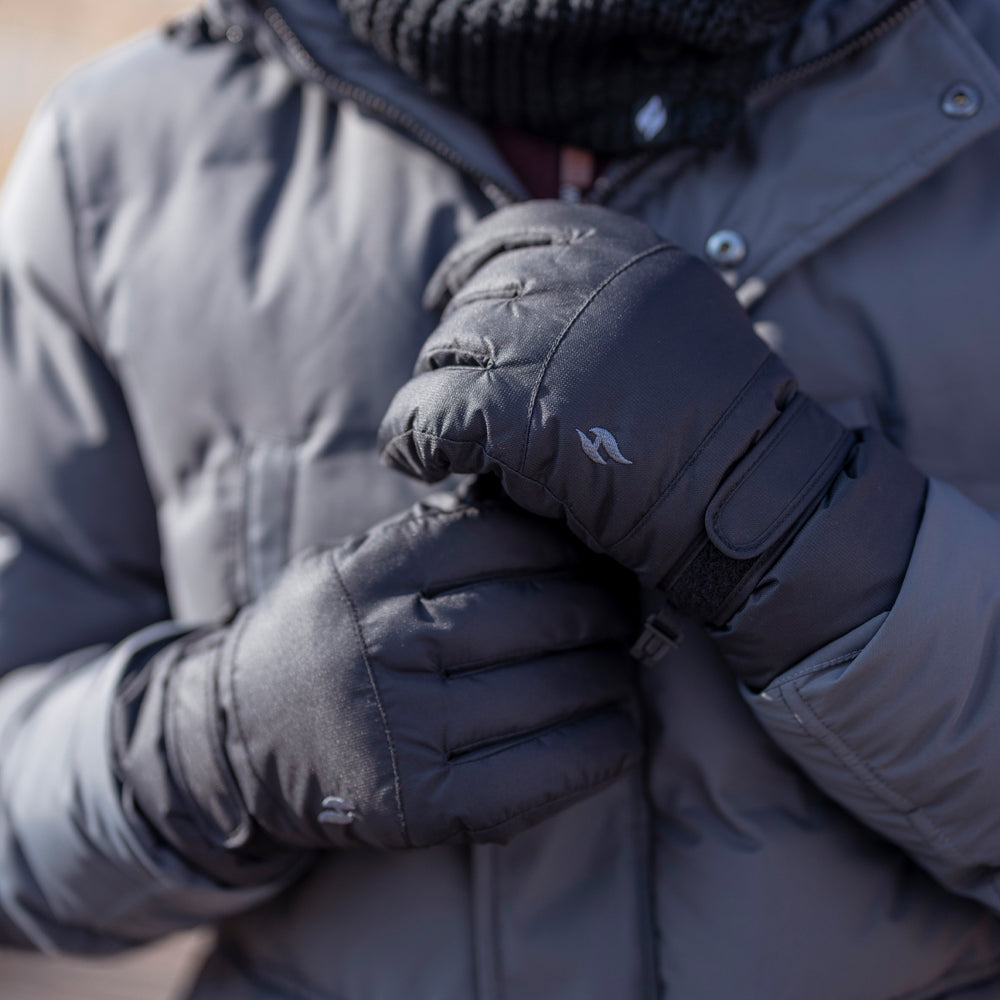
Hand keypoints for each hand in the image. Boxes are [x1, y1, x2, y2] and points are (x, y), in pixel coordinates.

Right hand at [121, 486, 640, 867]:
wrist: (237, 740)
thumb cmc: (326, 638)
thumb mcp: (357, 563)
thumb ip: (437, 536)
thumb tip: (548, 507)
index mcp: (371, 571)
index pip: (506, 538)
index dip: (569, 546)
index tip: (596, 555)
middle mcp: (382, 642)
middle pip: (542, 613)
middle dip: (605, 611)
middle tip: (623, 613)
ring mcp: (399, 727)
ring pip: (553, 690)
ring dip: (611, 677)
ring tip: (620, 667)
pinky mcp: (416, 803)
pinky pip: (539, 773)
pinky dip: (598, 750)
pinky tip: (617, 731)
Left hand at [378, 202, 857, 624]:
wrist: (746, 491)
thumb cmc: (723, 420)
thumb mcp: (678, 316)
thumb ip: (609, 294)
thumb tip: (528, 291)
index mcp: (621, 250)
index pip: (517, 229)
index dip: (469, 262)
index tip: (445, 292)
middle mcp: (576, 283)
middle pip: (474, 300)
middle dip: (459, 347)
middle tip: (460, 389)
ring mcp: (542, 343)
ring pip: (442, 354)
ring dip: (435, 392)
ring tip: (441, 433)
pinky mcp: (512, 411)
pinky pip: (424, 415)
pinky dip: (411, 439)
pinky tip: (419, 460)